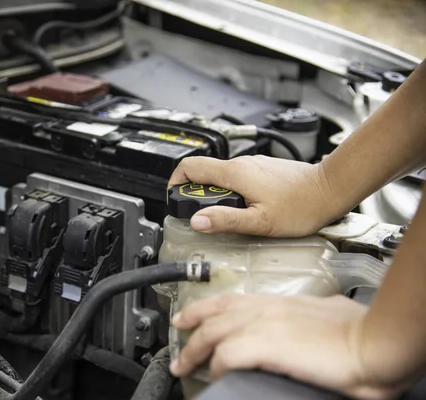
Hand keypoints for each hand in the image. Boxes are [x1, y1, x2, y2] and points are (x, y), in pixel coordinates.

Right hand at [168, 156, 339, 236]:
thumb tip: (197, 221)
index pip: (189, 166)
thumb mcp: (259, 221)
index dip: (175, 182)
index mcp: (234, 173)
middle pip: (204, 174)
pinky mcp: (262, 170)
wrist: (330, 190)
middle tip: (208, 217)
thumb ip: (225, 220)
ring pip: (221, 177)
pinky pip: (237, 178)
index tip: (177, 199)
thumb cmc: (301, 206)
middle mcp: (241, 164)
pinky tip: (248, 209)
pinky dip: (233, 193)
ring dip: (217, 196)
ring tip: (231, 216)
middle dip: (198, 195)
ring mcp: (252, 165)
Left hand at [169, 294, 400, 399]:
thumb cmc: (355, 331)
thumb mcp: (326, 311)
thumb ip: (310, 310)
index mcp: (276, 301)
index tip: (189, 316)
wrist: (371, 343)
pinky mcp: (264, 344)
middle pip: (212, 314)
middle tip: (178, 342)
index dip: (203, 308)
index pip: (228, 300)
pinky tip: (216, 376)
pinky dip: (217, 366)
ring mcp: (262, 324)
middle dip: (189, 329)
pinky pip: (226, 355)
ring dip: (194, 352)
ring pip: (212, 333)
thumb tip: (314, 311)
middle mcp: (264, 308)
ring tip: (184, 366)